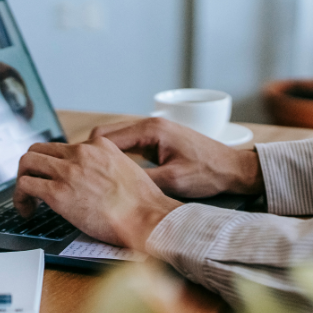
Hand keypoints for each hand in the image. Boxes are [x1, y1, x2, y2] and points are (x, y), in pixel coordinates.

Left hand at [13, 134, 182, 248]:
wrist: (148, 217)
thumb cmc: (143, 204)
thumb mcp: (126, 170)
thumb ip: (105, 167)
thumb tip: (91, 181)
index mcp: (99, 145)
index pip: (64, 147)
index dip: (54, 164)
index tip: (53, 178)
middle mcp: (81, 152)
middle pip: (40, 149)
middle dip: (32, 168)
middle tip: (33, 186)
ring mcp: (68, 170)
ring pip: (27, 162)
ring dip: (22, 180)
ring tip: (27, 199)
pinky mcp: (58, 192)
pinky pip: (25, 185)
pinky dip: (20, 197)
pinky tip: (27, 211)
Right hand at [93, 118, 264, 197]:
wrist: (234, 169)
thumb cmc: (209, 172)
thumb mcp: (173, 181)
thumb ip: (141, 180)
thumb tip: (113, 187)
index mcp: (151, 129)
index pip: (105, 137)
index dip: (88, 155)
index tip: (78, 171)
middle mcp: (150, 125)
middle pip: (106, 136)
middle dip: (91, 155)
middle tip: (80, 176)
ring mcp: (153, 131)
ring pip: (115, 141)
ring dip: (103, 157)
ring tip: (92, 177)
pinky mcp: (157, 140)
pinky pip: (128, 146)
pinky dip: (116, 158)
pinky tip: (112, 174)